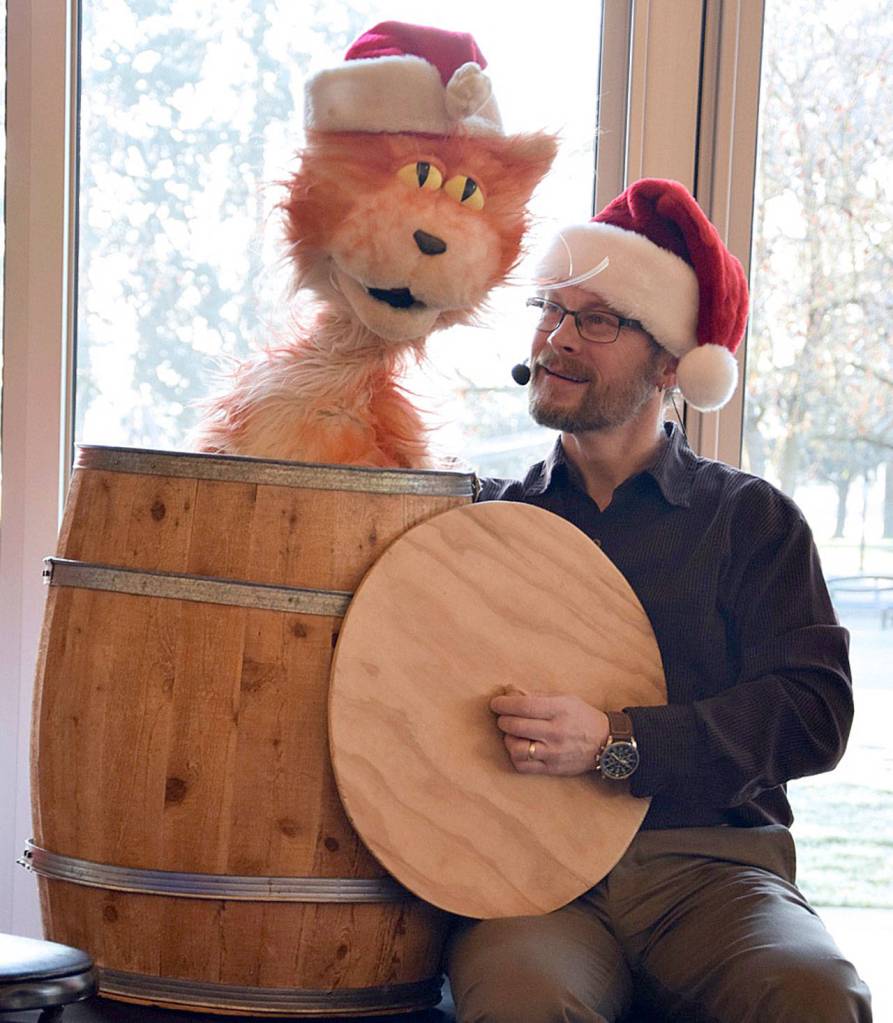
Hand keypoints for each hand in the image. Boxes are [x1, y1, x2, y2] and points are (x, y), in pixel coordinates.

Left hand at [489, 689, 609, 775]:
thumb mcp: (565, 698)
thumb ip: (537, 696)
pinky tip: (519, 748)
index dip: (504, 704)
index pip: (524, 705)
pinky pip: (523, 766)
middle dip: (503, 720)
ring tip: (512, 734)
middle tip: (503, 717)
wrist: (606, 743)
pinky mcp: (552, 768)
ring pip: (517, 748)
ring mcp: (554, 752)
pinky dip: (515, 756)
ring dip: (508, 739)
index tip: (496, 703)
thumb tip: (510, 692)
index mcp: (559, 710)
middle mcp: (556, 732)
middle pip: (516, 726)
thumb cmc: (582, 717)